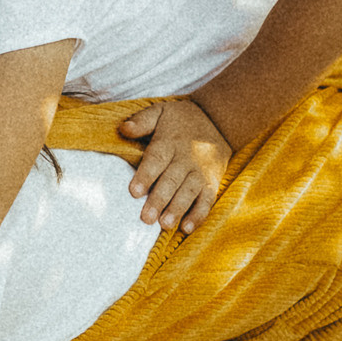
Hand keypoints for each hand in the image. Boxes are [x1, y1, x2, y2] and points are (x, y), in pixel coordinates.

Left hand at [119, 97, 230, 233]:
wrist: (218, 121)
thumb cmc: (180, 120)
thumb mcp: (160, 111)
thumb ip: (142, 121)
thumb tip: (123, 128)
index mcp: (169, 142)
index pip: (156, 159)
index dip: (145, 176)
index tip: (134, 192)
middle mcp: (186, 158)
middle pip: (172, 180)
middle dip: (159, 200)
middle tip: (146, 218)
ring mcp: (201, 172)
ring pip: (189, 192)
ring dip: (177, 209)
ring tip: (165, 225)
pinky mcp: (212, 182)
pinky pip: (207, 200)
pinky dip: (199, 215)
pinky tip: (187, 228)